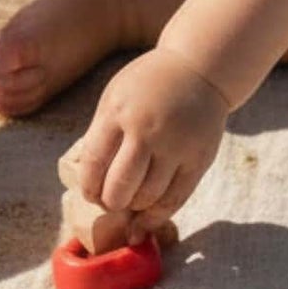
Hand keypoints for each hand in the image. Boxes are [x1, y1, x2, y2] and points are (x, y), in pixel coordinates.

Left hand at [70, 42, 231, 222]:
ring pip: (148, 198)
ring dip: (134, 208)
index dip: (89, 187)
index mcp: (118, 112)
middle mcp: (146, 129)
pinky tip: (145, 218)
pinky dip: (157, 215)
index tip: (90, 194)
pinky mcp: (198, 159)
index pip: (94, 163)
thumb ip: (102, 135)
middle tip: (110, 201)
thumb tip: (90, 182)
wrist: (198, 70)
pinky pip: (175, 200)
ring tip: (130, 201)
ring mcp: (175, 145)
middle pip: (120, 187)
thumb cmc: (148, 87)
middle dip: (109, 202)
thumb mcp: (116, 98)